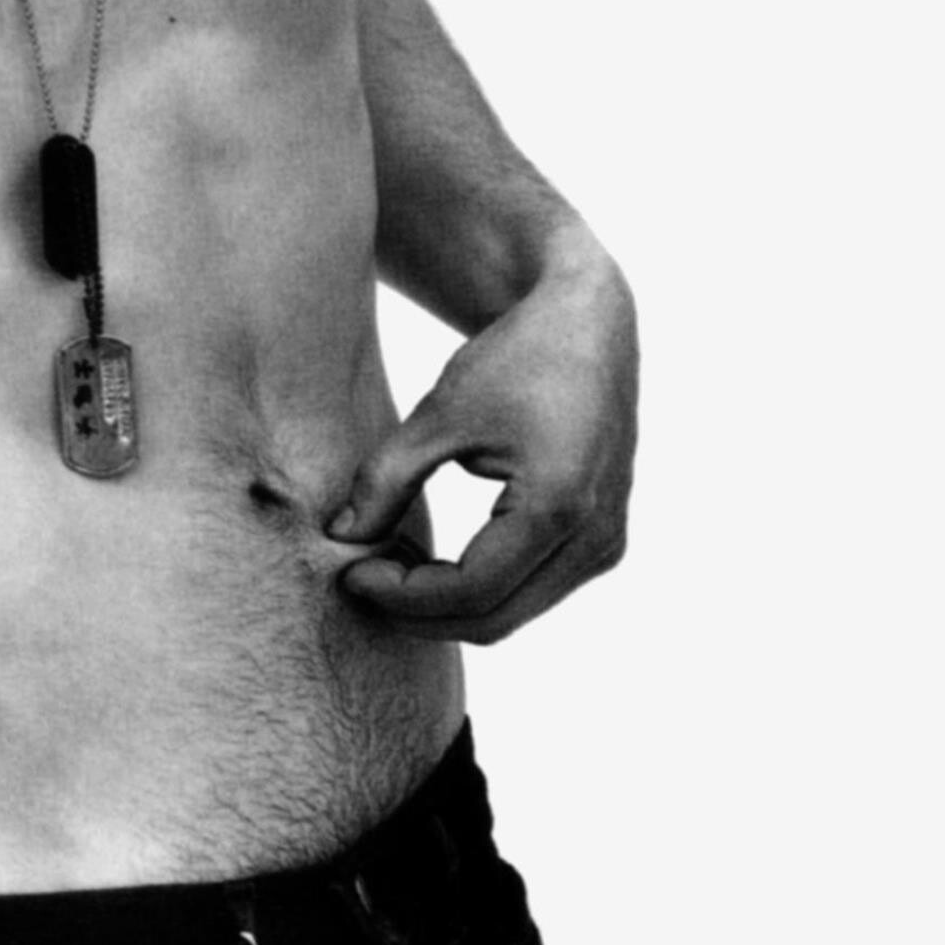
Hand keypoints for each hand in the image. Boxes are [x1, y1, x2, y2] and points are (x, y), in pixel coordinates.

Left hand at [326, 248, 639, 646]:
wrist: (587, 325)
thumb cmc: (515, 359)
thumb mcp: (440, 415)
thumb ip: (385, 481)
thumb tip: (339, 538)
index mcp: (559, 506)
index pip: (471, 591)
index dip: (402, 596)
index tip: (349, 573)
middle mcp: (594, 539)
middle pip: (495, 620)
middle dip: (419, 613)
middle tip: (360, 581)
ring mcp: (605, 545)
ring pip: (513, 615)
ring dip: (446, 605)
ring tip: (388, 563)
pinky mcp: (600, 542)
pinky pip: (531, 593)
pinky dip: (477, 590)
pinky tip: (427, 561)